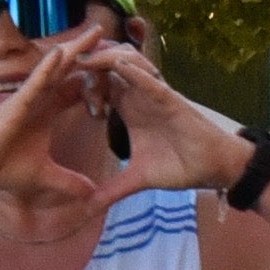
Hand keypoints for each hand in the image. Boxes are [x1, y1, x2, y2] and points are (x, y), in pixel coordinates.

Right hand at [0, 42, 108, 208]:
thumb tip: (92, 193)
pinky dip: (49, 67)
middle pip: (72, 70)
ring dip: (76, 50)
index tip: (121, 74)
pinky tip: (63, 52)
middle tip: (117, 39)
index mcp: (48, 111)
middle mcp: (40, 99)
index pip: (78, 89)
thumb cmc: (0, 168)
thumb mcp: (44, 177)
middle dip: (92, 54)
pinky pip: (36, 81)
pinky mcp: (16, 103)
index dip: (99, 82)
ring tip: (97, 32)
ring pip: (57, 68)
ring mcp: (28, 97)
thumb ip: (69, 182)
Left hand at [71, 43, 252, 205]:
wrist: (212, 168)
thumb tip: (88, 209)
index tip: (57, 97)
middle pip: (107, 65)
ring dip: (104, 61)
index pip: (98, 84)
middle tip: (62, 77)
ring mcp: (155, 94)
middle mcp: (139, 95)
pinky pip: (150, 79)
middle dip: (84, 66)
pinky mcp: (171, 99)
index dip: (77, 84)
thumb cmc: (179, 166)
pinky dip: (134, 71)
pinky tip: (117, 64)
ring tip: (82, 61)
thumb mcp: (136, 180)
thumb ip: (111, 190)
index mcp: (128, 107)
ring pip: (127, 63)